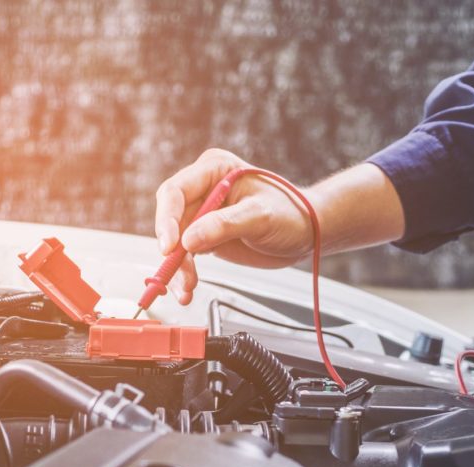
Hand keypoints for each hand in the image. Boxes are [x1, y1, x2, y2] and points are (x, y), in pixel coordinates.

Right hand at [154, 149, 313, 303]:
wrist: (305, 233)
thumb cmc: (291, 214)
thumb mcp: (260, 216)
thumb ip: (224, 225)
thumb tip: (189, 240)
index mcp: (214, 170)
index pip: (176, 191)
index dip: (167, 219)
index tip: (170, 246)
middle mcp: (203, 189)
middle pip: (171, 219)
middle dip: (172, 249)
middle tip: (178, 272)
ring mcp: (203, 213)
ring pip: (176, 242)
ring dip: (177, 267)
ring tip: (186, 288)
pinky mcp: (206, 236)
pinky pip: (186, 255)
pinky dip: (185, 272)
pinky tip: (187, 287)